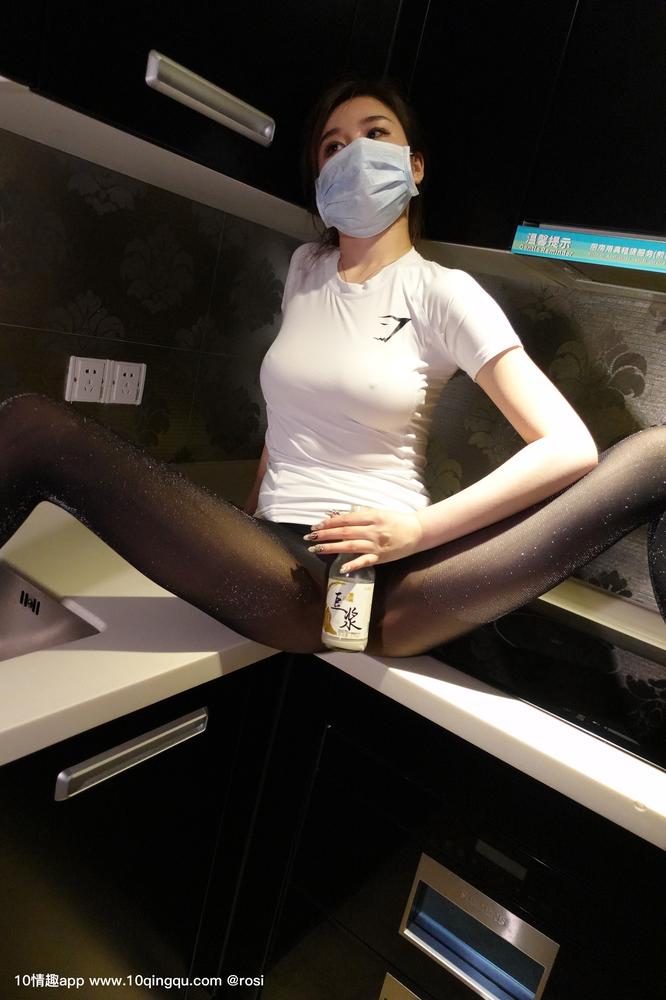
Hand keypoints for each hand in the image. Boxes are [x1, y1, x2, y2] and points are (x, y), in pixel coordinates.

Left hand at [303, 507, 424, 572]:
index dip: (330, 522)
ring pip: (350, 546)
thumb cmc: (397, 520)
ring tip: (316, 549)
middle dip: (325, 534)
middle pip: (345, 532)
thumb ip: (361, 515)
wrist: (418, 531)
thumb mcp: (379, 512)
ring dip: (331, 547)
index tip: (316, 525)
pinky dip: (353, 564)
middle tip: (310, 537)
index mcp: (372, 516)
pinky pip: (365, 561)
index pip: (346, 519)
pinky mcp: (381, 557)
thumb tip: (338, 517)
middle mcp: (373, 530)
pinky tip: (341, 567)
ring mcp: (376, 545)